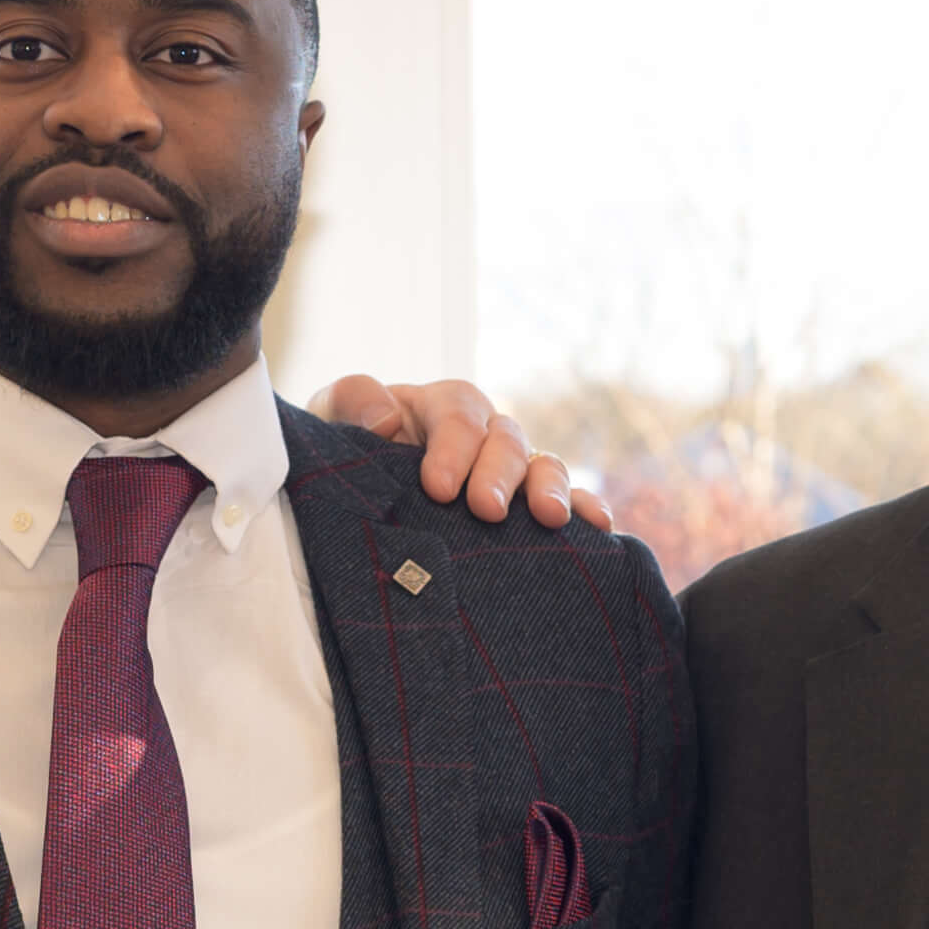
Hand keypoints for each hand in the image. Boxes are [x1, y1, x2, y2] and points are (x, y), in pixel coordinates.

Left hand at [315, 373, 618, 534]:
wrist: (357, 493)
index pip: (459, 413)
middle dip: (499, 473)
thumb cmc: (346, 452)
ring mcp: (510, 469)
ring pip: (542, 464)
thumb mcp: (331, 417)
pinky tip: (597, 527)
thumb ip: (352, 401)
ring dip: (550, 488)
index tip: (438, 486)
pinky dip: (585, 507)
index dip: (454, 447)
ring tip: (549, 519)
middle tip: (486, 510)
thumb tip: (390, 421)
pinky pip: (566, 499)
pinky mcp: (526, 505)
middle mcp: (484, 433)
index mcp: (440, 405)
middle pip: (505, 439)